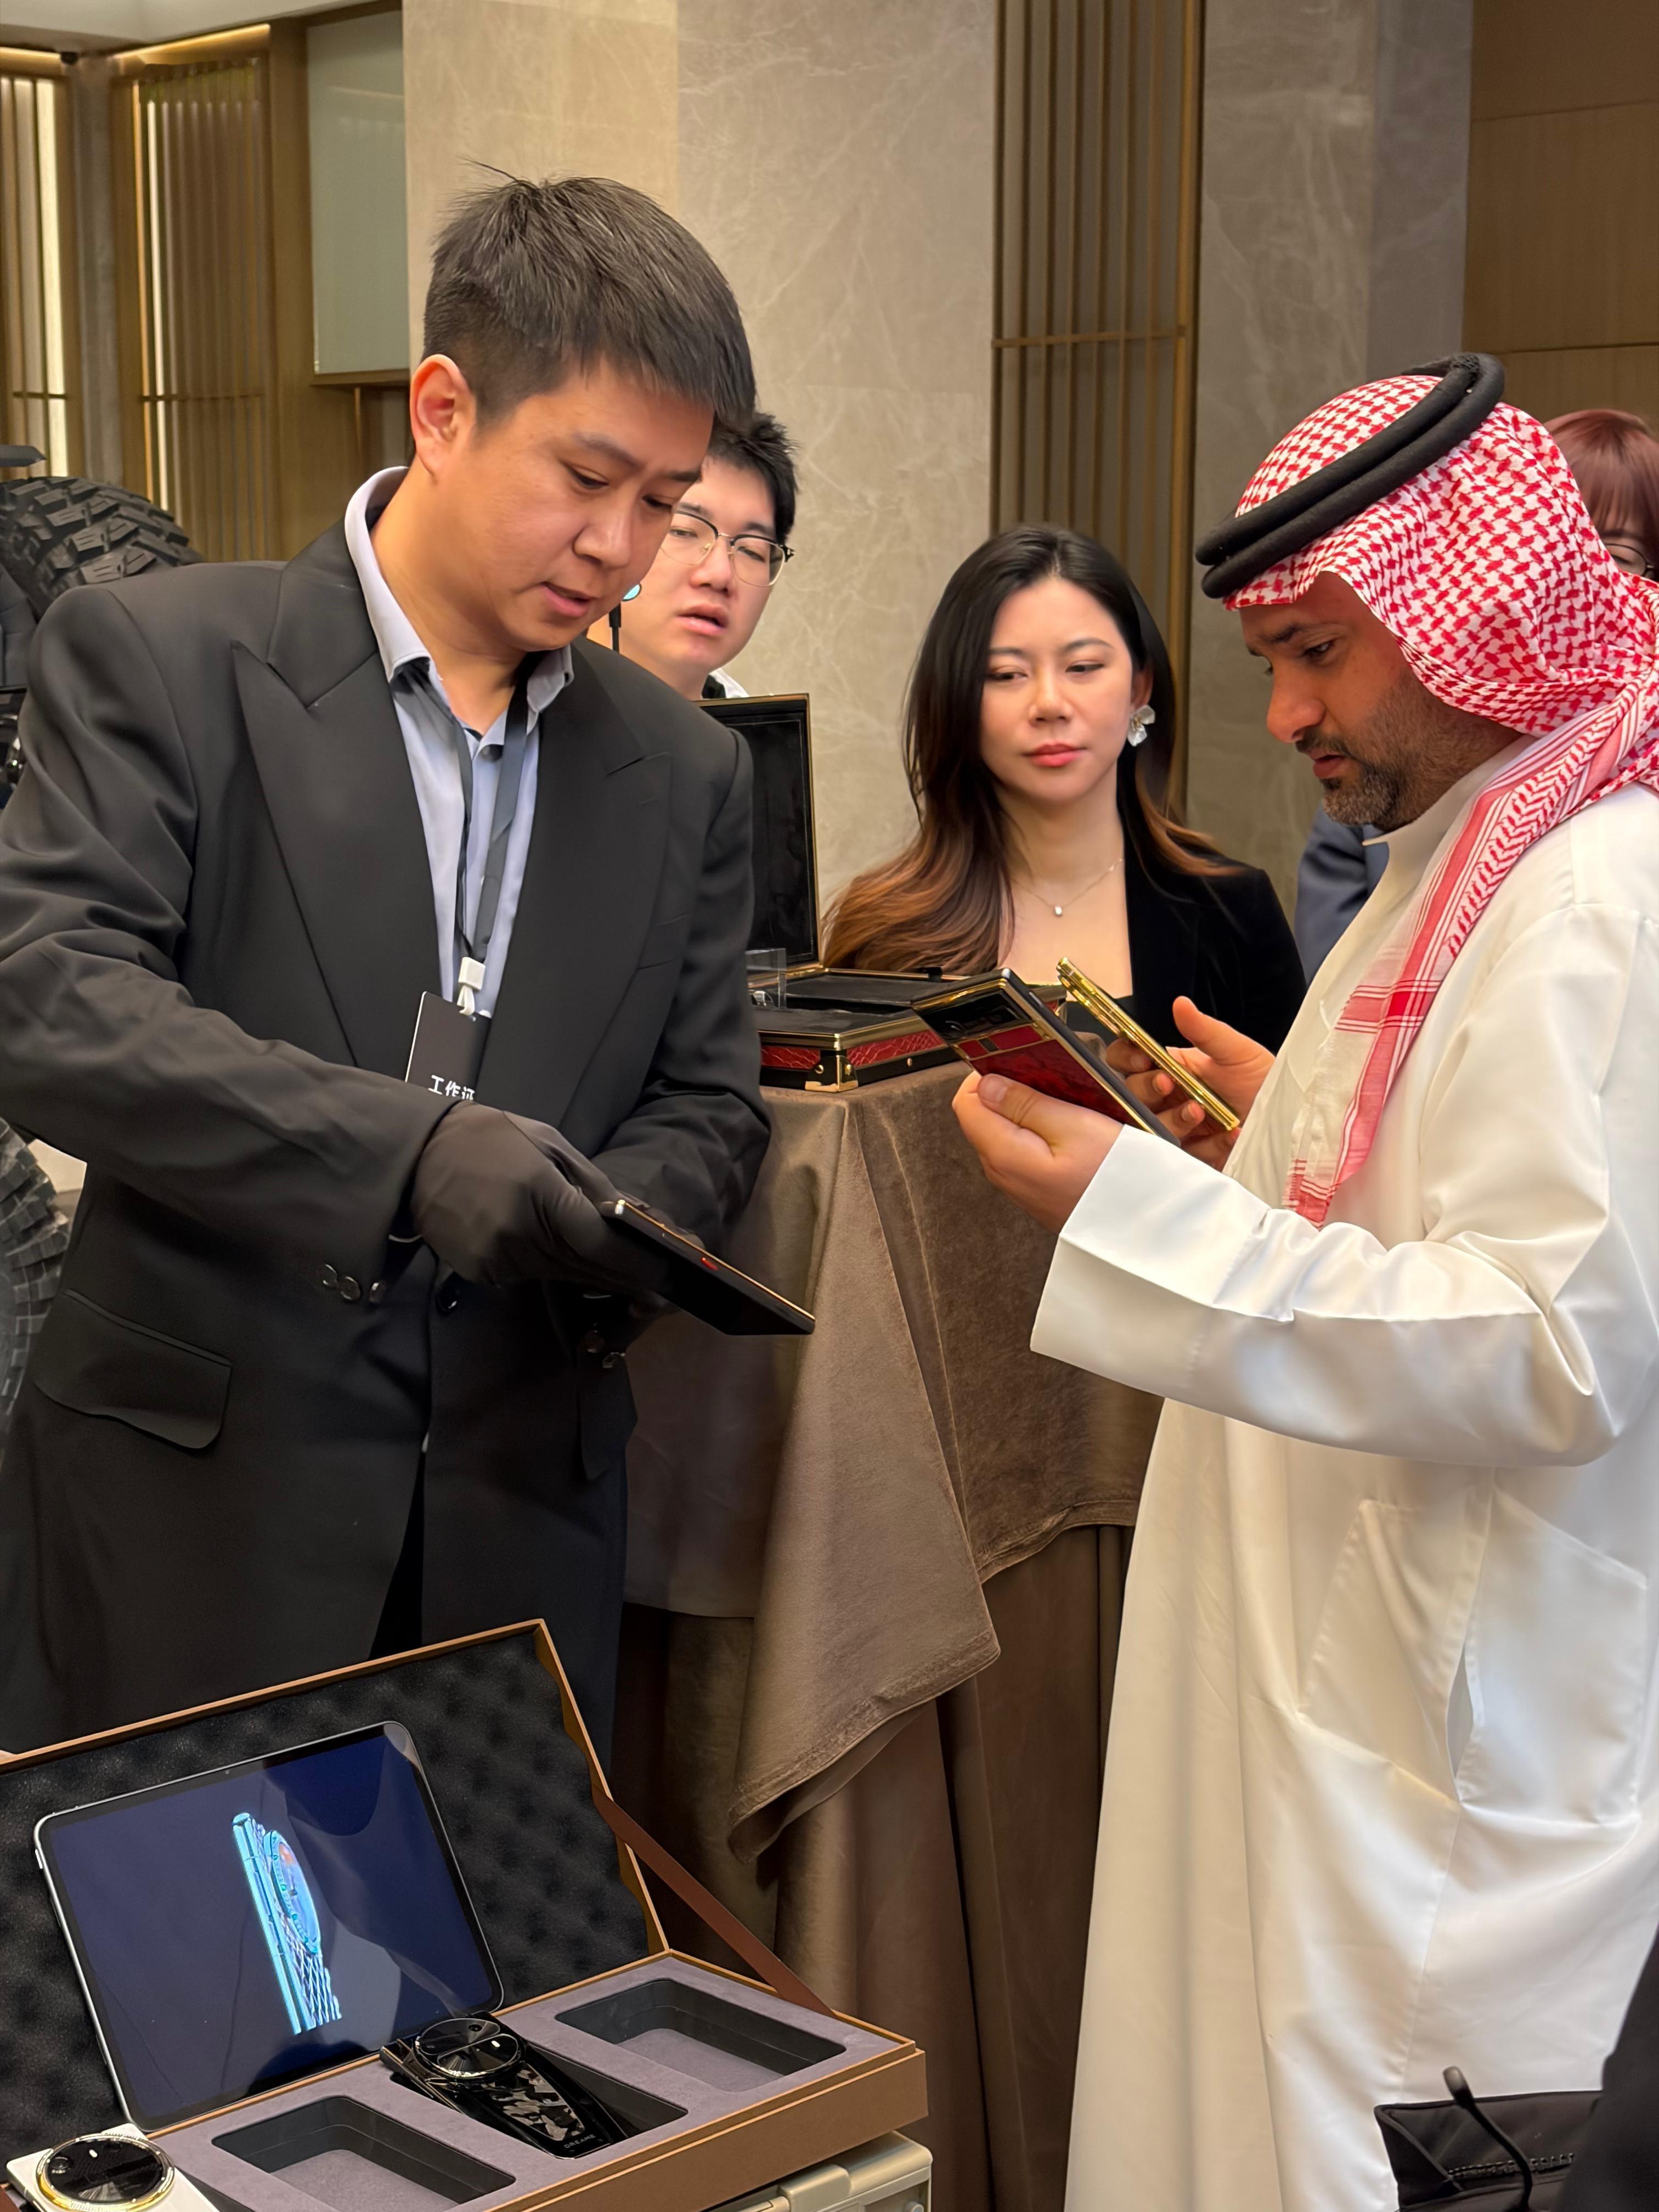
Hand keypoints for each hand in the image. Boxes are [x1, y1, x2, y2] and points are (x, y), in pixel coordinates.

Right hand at [410, 1104, 669, 1295]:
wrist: (417, 1153)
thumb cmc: (491, 1139)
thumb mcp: (549, 1144)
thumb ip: (591, 1184)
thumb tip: (633, 1216)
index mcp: (540, 1194)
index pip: (599, 1244)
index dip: (637, 1263)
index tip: (668, 1273)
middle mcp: (519, 1234)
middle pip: (586, 1268)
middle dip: (625, 1276)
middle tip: (659, 1285)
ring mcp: (497, 1258)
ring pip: (560, 1276)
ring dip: (591, 1274)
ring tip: (624, 1272)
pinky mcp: (481, 1272)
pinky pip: (529, 1276)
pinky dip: (551, 1269)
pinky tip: (563, 1257)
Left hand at [951, 1070, 1121, 1231]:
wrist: (1141, 1228)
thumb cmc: (1114, 1182)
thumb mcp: (1074, 1126)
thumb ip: (1025, 1103)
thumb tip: (987, 1084)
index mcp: (1002, 1153)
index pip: (967, 1101)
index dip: (988, 1075)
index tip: (1020, 1066)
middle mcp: (1001, 1170)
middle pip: (985, 1114)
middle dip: (1011, 1090)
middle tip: (1052, 1085)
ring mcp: (1017, 1182)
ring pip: (1006, 1129)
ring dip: (1030, 1110)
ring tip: (1067, 1106)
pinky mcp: (1034, 1186)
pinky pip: (1024, 1148)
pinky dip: (1041, 1130)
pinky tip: (1070, 1129)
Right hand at [1104, 996, 1273, 1167]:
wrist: (1291, 1116)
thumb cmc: (1262, 1080)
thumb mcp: (1237, 1051)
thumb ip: (1205, 1031)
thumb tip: (1180, 1004)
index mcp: (1171, 1068)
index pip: (1129, 1060)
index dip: (1126, 1058)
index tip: (1142, 1059)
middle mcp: (1168, 1098)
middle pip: (1131, 1094)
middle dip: (1145, 1089)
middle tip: (1168, 1084)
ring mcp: (1178, 1127)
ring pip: (1152, 1126)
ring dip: (1173, 1118)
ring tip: (1200, 1112)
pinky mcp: (1194, 1155)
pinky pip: (1188, 1154)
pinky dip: (1209, 1146)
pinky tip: (1230, 1135)